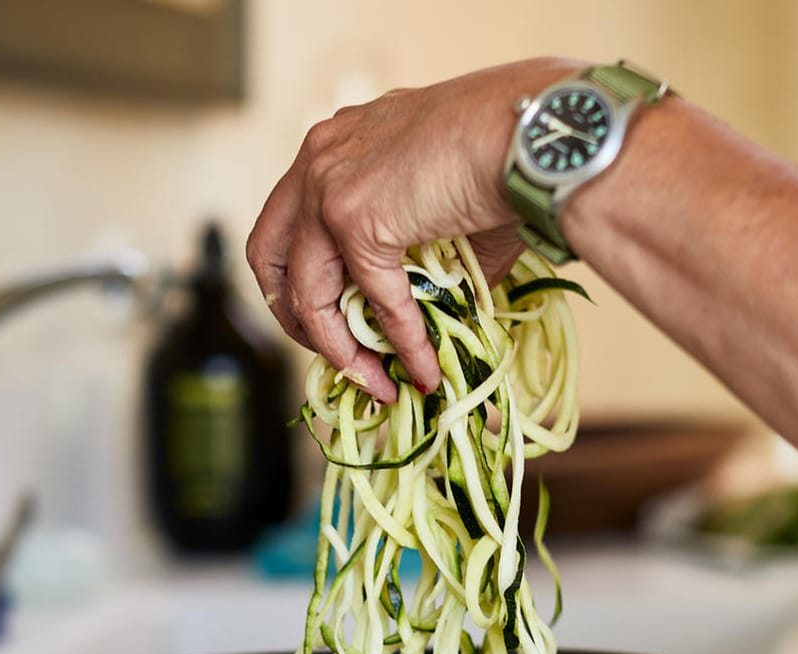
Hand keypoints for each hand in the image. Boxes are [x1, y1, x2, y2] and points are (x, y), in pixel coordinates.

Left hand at [247, 57, 581, 402]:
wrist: (529, 128)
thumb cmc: (507, 149)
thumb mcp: (444, 201)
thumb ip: (422, 253)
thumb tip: (438, 313)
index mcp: (338, 143)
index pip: (293, 220)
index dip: (307, 278)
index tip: (340, 318)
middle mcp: (319, 157)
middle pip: (268, 253)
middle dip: (292, 315)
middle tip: (334, 353)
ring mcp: (327, 186)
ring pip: (305, 291)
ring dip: (338, 348)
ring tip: (377, 381)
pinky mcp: (353, 217)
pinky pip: (372, 302)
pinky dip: (400, 344)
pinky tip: (423, 370)